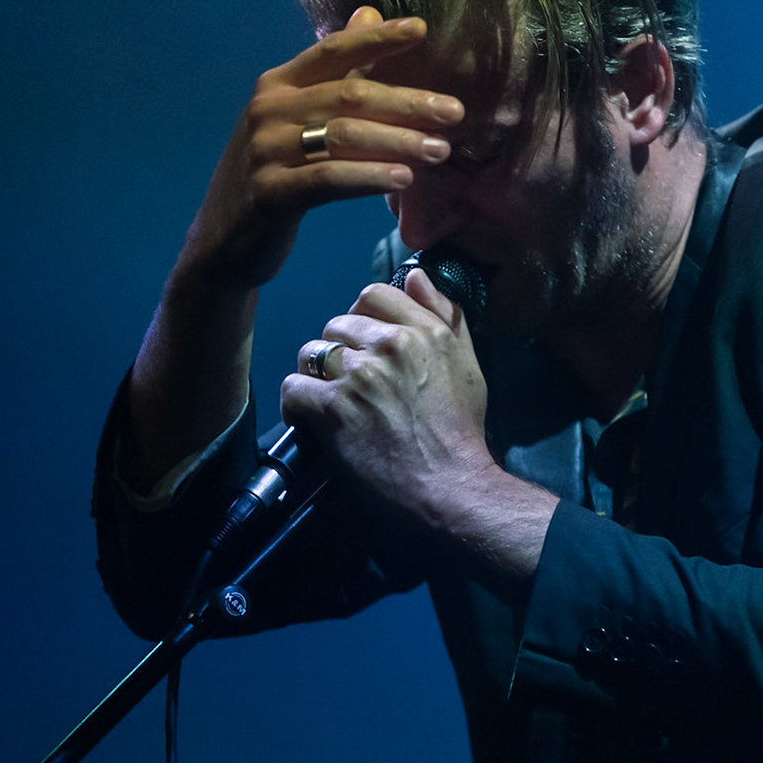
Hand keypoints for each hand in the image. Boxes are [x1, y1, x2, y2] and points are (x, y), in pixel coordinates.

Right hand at [175, 6, 463, 292]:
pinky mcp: (269, 193)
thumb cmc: (273, 174)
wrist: (224, 239)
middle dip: (407, 102)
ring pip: (343, 136)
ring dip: (398, 141)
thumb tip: (369, 13)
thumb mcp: (297, 118)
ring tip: (440, 150)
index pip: (332, 50)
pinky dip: (369, 177)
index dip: (376, 39)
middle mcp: (267, 110)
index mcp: (277, 84)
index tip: (420, 30)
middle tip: (454, 112)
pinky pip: (329, 179)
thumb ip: (335, 72)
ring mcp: (264, 151)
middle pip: (349, 95)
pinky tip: (403, 178)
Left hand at [279, 268, 496, 527]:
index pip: (372, 295)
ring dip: (315, 377)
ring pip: (311, 353)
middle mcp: (390, 345)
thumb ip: (445, 315)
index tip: (364, 345)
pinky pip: (293, 388)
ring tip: (328, 402)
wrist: (449, 487)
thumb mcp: (469, 365)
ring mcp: (359, 375)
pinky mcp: (332, 407)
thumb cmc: (461, 432)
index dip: (361, 318)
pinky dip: (296, 406)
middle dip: (338, 351)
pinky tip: (309, 422)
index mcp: (423, 331)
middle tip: (349, 384)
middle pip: (337, 325)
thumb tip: (415, 274)